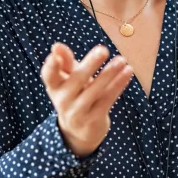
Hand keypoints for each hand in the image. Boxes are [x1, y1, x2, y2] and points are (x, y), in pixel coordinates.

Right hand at [40, 42, 132, 157]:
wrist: (78, 131)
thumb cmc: (74, 94)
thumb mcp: (68, 78)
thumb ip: (65, 61)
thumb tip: (56, 46)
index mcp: (54, 86)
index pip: (49, 76)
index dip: (50, 66)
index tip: (54, 56)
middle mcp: (63, 100)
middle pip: (77, 80)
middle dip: (90, 64)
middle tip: (103, 49)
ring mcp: (78, 112)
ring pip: (95, 90)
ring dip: (109, 74)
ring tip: (121, 60)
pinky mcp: (94, 119)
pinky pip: (107, 99)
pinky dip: (118, 84)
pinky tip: (128, 71)